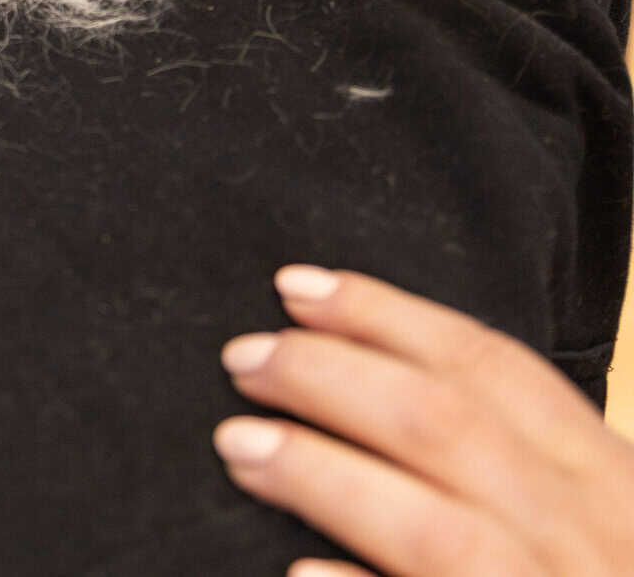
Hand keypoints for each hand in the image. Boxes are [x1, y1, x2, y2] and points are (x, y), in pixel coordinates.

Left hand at [215, 266, 633, 574]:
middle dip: (335, 380)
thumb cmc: (577, 573)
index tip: (295, 287)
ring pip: (443, 533)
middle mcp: (606, 550)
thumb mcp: (580, 523)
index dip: (393, 319)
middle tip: (243, 359)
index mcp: (617, 495)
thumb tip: (364, 382)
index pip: (502, 376)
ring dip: (329, 478)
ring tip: (240, 448)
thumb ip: (508, 470)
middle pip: (452, 433)